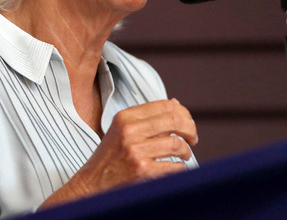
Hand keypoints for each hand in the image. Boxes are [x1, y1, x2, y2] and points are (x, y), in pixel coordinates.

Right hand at [40, 98, 196, 207]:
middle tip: (193, 138)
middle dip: (190, 129)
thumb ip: (147, 117)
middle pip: (175, 121)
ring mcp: (136, 151)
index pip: (165, 105)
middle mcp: (130, 131)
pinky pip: (174, 166)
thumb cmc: (110, 156)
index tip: (187, 123)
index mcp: (125, 117)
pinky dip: (180, 168)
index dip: (183, 113)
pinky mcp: (141, 170)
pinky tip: (176, 168)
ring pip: (177, 144)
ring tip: (184, 154)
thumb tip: (176, 104)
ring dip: (186, 150)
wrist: (92, 183)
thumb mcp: (122, 129)